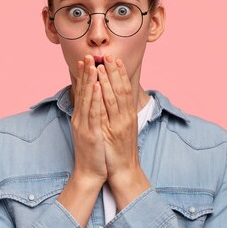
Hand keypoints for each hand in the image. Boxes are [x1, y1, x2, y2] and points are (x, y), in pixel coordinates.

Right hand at [70, 55, 107, 185]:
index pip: (82, 93)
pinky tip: (96, 86)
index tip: (85, 61)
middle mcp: (80, 119)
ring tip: (92, 64)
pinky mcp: (90, 133)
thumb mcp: (90, 131)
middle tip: (87, 56)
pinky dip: (94, 98)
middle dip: (86, 73)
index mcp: (80, 118)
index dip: (83, 76)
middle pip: (82, 92)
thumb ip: (90, 117)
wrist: (89, 174)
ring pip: (87, 99)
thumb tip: (92, 105)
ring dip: (89, 80)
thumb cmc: (93, 153)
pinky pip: (93, 112)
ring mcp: (84, 125)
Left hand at [96, 55, 143, 183]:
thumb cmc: (120, 151)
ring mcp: (120, 124)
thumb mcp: (122, 130)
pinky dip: (102, 97)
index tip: (115, 60)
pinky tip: (97, 86)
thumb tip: (114, 101)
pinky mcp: (112, 132)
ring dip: (107, 79)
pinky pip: (106, 111)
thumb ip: (120, 115)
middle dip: (114, 72)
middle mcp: (126, 117)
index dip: (120, 74)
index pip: (125, 89)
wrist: (124, 171)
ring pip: (114, 97)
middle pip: (121, 89)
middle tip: (108, 55)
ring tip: (101, 65)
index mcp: (129, 115)